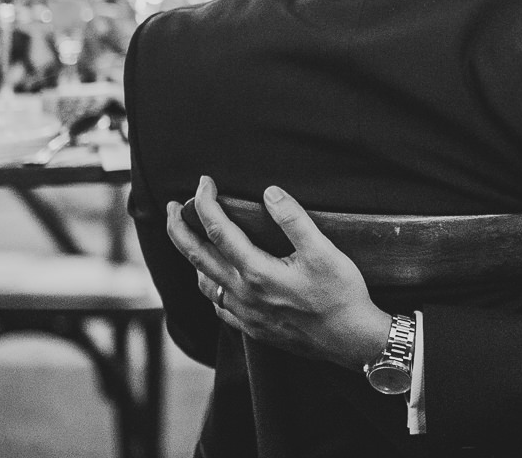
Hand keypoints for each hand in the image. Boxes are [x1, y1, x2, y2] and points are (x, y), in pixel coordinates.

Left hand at [166, 177, 392, 370]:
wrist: (350, 339)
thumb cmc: (340, 293)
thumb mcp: (323, 250)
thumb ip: (293, 219)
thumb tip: (269, 192)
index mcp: (256, 272)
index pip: (218, 231)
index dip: (205, 203)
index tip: (204, 182)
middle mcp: (243, 294)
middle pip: (197, 256)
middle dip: (180, 229)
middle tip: (171, 207)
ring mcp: (245, 314)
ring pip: (204, 282)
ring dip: (193, 257)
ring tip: (193, 239)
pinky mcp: (253, 328)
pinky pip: (218, 305)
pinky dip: (210, 286)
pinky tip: (218, 280)